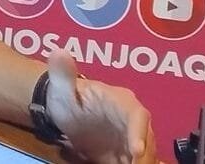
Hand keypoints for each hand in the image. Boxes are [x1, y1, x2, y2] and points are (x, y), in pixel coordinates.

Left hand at [44, 49, 158, 163]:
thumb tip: (59, 52)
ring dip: (141, 163)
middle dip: (144, 156)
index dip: (138, 132)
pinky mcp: (122, 153)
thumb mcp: (62, 84)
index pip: (137, 115)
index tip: (135, 150)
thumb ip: (63, 72)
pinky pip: (132, 162)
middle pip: (146, 138)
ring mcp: (129, 138)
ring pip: (143, 153)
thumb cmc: (66, 94)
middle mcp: (131, 120)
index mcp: (121, 101)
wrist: (63, 110)